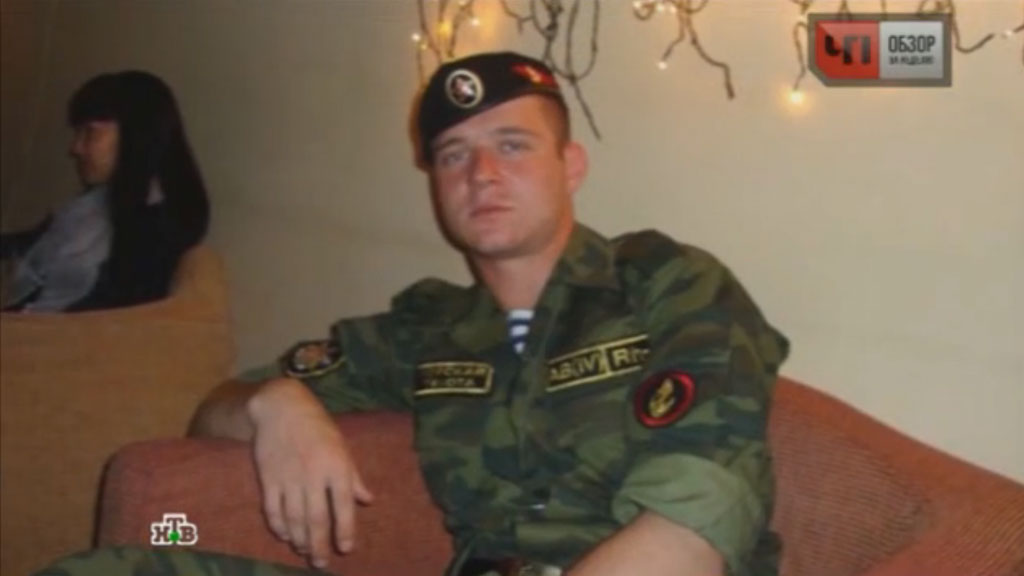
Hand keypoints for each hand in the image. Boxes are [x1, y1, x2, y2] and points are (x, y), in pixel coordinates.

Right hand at [247, 378, 373, 569]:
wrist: (282, 408)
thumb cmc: (319, 428)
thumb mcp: (343, 447)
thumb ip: (354, 477)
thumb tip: (368, 500)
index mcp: (336, 467)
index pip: (342, 505)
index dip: (344, 530)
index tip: (346, 548)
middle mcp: (313, 475)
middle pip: (315, 519)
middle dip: (319, 544)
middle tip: (321, 563)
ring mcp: (288, 478)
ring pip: (293, 519)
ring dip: (299, 540)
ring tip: (305, 552)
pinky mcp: (268, 478)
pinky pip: (273, 509)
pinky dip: (279, 526)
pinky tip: (285, 535)